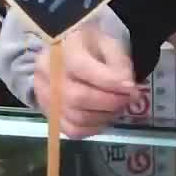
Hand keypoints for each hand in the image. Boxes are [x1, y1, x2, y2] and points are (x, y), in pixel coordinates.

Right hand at [34, 23, 137, 137]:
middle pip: (76, 97)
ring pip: (75, 117)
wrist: (68, 52)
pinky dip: (93, 128)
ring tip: (117, 107)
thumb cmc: (92, 47)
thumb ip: (119, 64)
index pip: (81, 67)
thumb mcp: (109, 45)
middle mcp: (46, 72)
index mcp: (62, 48)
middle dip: (110, 102)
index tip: (131, 88)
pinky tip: (103, 117)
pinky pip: (71, 130)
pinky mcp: (48, 113)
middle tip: (127, 99)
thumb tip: (127, 88)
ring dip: (104, 116)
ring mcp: (44, 94)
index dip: (109, 81)